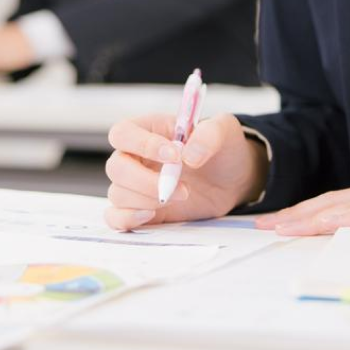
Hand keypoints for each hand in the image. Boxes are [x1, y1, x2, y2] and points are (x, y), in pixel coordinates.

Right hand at [103, 111, 266, 230]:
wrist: (232, 179)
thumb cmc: (222, 149)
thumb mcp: (224, 130)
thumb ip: (209, 135)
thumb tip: (189, 155)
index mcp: (147, 130)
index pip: (123, 133)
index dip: (142, 144)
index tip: (174, 155)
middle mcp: (135, 157)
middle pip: (116, 167)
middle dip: (145, 180)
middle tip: (179, 185)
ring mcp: (136, 185)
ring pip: (118, 194)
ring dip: (148, 200)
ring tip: (181, 195)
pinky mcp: (141, 209)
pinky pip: (116, 217)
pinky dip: (127, 219)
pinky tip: (152, 215)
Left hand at [255, 137, 349, 235]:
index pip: (337, 205)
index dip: (306, 212)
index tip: (278, 221)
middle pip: (329, 204)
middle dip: (293, 215)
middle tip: (261, 226)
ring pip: (344, 209)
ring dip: (308, 218)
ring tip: (279, 228)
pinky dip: (348, 220)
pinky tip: (327, 224)